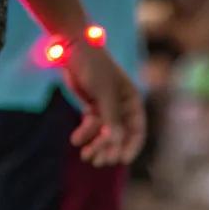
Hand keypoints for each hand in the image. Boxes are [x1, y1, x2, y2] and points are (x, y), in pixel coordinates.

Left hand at [64, 44, 145, 166]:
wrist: (71, 48)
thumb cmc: (93, 65)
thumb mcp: (104, 92)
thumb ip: (111, 118)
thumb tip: (116, 142)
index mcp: (132, 101)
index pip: (137, 130)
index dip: (131, 146)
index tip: (121, 159)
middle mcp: (122, 107)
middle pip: (120, 136)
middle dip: (109, 149)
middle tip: (99, 162)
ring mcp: (107, 108)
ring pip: (104, 134)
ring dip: (96, 146)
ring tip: (86, 156)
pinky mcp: (93, 108)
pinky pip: (92, 127)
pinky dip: (84, 134)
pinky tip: (76, 140)